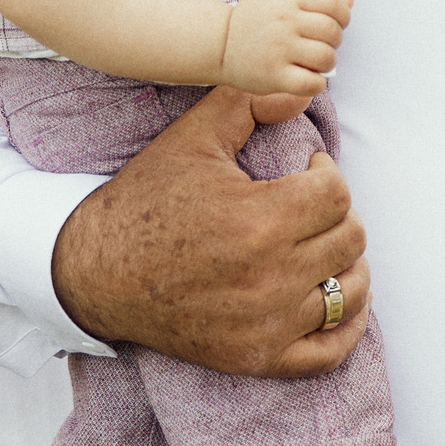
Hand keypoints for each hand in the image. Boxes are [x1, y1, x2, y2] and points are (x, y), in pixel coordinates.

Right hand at [54, 85, 369, 377]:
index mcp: (258, 221)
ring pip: (349, 291)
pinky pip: (329, 352)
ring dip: (345, 263)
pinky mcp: (256, 357)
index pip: (337, 194)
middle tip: (309, 205)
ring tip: (321, 245)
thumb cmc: (144, 202)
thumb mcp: (191, 138)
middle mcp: (269, 278)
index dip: (325, 172)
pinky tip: (336, 296)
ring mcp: (266, 325)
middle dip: (335, 213)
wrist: (94, 274)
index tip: (306, 170)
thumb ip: (249, 100)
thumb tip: (301, 88)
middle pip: (350, 239)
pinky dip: (345, 326)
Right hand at [219, 0, 352, 98]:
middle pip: (332, 31)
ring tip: (315, 63)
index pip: (331, 3)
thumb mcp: (282, 1)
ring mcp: (279, 50)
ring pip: (326, 58)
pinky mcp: (274, 76)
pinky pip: (312, 83)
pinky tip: (308, 79)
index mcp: (288, 0)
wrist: (218, 44)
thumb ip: (316, 0)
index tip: (336, 24)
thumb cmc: (255, 22)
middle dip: (335, 41)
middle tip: (322, 46)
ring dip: (327, 63)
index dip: (342, 15)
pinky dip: (317, 84)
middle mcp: (285, 23)